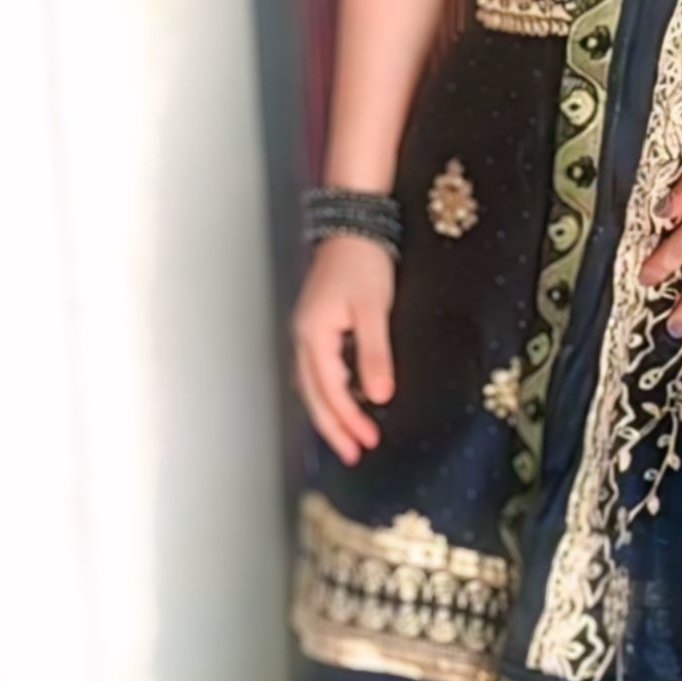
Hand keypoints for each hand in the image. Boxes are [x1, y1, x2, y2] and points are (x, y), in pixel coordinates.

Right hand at [293, 233, 396, 463]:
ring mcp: (307, 332)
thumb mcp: (374, 310)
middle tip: (354, 455)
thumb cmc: (363, 263)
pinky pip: (317, 370)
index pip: (330, 391)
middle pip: (313, 395)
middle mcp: (303, 338)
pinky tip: (345, 401)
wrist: (352, 225)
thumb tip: (378, 398)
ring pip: (312, 385)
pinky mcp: (317, 325)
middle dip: (333, 428)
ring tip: (350, 437)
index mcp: (313, 336)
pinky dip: (329, 392)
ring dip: (329, 413)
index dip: (349, 420)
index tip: (369, 443)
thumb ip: (374, 355)